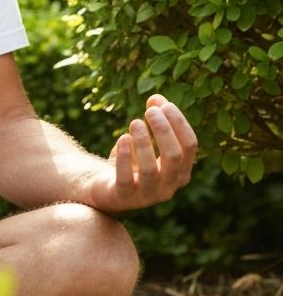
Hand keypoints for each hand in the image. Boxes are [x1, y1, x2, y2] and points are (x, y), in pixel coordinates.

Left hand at [90, 95, 197, 212]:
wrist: (106, 188)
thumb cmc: (132, 162)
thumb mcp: (145, 139)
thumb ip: (154, 120)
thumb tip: (156, 99)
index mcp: (180, 171)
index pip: (189, 145)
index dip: (179, 122)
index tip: (164, 104)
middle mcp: (169, 186)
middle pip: (174, 156)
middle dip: (163, 130)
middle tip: (149, 111)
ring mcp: (147, 194)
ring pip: (151, 169)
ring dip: (143, 142)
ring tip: (134, 122)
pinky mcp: (124, 196)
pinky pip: (126, 178)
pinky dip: (125, 156)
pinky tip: (122, 138)